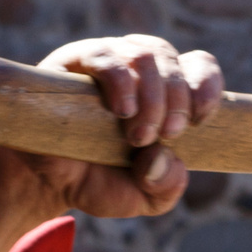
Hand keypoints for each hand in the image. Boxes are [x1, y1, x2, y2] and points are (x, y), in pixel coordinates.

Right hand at [9, 35, 227, 218]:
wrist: (45, 182)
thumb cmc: (98, 179)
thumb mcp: (144, 197)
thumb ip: (167, 186)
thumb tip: (161, 158)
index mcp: (164, 90)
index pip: (198, 66)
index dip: (206, 86)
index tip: (200, 120)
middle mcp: (138, 68)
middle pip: (172, 61)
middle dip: (177, 103)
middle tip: (166, 137)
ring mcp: (107, 59)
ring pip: (144, 54)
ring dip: (152, 97)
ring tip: (139, 136)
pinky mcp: (74, 61)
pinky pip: (104, 56)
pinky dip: (121, 81)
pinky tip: (122, 111)